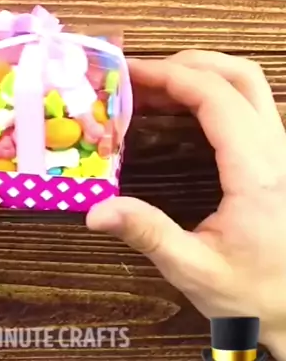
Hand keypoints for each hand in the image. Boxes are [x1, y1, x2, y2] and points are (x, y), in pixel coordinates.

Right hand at [87, 50, 285, 360]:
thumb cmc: (253, 296)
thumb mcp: (195, 270)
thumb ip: (147, 234)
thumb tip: (94, 211)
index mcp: (257, 172)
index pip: (215, 97)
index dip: (169, 75)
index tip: (128, 75)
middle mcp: (277, 151)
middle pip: (240, 75)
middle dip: (186, 63)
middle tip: (139, 77)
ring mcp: (283, 153)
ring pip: (251, 86)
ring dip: (203, 74)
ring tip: (155, 89)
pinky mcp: (280, 161)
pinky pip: (251, 107)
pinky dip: (215, 94)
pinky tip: (182, 113)